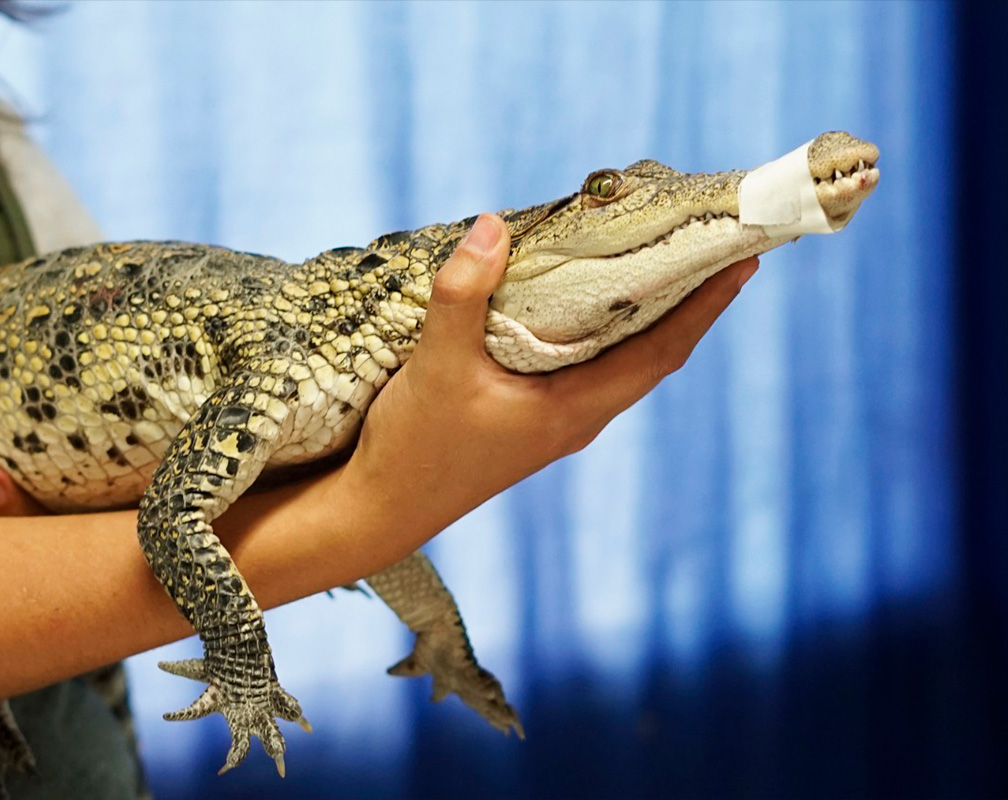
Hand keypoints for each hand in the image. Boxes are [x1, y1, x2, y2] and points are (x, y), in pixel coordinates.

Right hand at [345, 213, 757, 535]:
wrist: (380, 508)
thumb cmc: (415, 446)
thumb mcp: (436, 366)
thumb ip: (462, 295)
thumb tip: (493, 225)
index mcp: (573, 410)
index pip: (660, 352)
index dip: (705, 306)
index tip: (746, 260)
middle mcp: (577, 417)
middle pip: (652, 353)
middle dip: (687, 301)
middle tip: (710, 243)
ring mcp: (556, 420)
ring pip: (620, 360)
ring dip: (646, 313)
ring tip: (661, 260)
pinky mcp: (531, 417)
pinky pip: (587, 364)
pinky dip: (602, 327)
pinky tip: (585, 300)